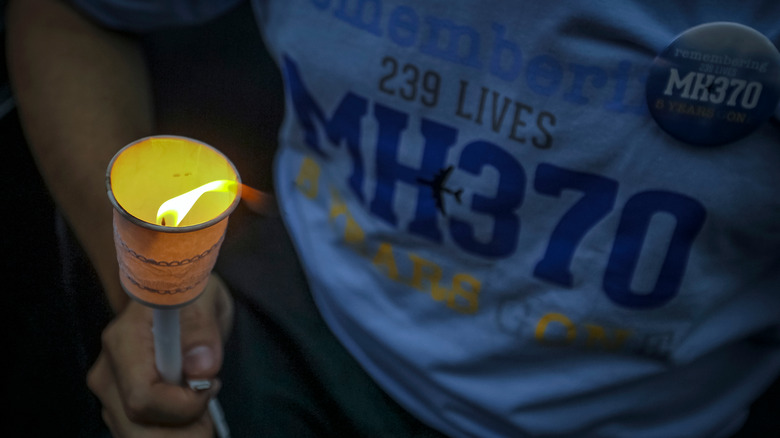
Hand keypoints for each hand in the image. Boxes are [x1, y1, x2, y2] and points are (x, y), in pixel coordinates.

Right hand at [88, 275, 233, 436]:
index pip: (143, 398)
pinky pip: (143, 435)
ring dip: (180, 432)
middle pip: (136, 429)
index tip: (211, 384)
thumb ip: (203, 332)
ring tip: (201, 403)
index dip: (183, 405)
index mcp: (123, 341)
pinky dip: (172, 431)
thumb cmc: (190, 293)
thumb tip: (202, 370)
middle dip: (182, 431)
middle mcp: (107, 371)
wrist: (176, 296)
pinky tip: (188, 410)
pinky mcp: (119, 406)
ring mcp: (111, 393)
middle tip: (209, 408)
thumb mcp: (205, 299)